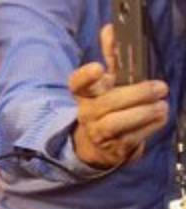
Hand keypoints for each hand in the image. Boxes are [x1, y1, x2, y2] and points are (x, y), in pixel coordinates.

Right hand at [69, 25, 169, 168]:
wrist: (98, 145)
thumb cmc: (107, 107)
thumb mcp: (108, 82)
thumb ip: (111, 56)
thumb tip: (111, 29)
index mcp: (85, 94)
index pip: (78, 84)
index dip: (86, 76)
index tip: (99, 68)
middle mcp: (88, 113)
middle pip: (107, 103)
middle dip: (136, 94)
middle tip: (160, 87)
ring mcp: (99, 132)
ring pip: (118, 123)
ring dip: (144, 113)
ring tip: (161, 105)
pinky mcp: (115, 147)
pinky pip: (133, 137)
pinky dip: (150, 126)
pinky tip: (159, 117)